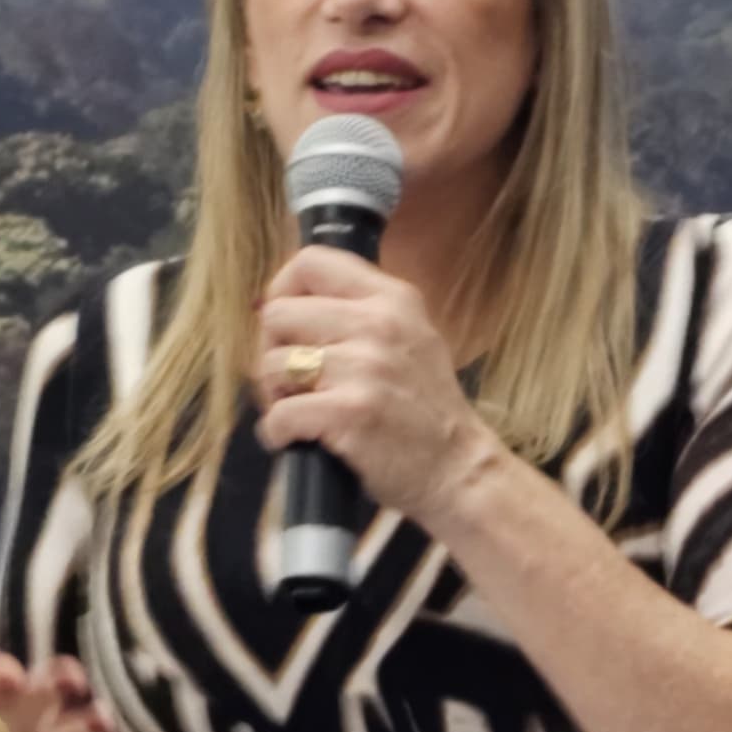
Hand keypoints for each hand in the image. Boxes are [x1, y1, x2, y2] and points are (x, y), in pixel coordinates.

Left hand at [252, 245, 504, 531]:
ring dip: (276, 396)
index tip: (286, 327)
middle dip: (272, 351)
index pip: (310, 262)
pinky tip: (297, 440)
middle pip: (278, 314)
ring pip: (274, 365)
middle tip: (291, 381)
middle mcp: (378, 323)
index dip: (282, 292)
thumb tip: (288, 305)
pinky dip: (278, 433)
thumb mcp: (411, 338)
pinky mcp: (349, 411)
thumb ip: (361, 312)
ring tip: (303, 412)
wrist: (459, 469)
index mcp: (392, 298)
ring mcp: (364, 367)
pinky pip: (279, 414)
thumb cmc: (428, 411)